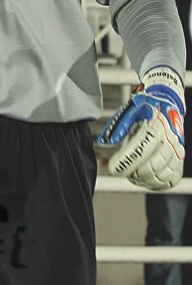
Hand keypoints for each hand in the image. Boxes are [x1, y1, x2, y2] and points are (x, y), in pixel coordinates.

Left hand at [97, 66, 184, 189]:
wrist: (167, 102)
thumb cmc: (144, 107)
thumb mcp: (128, 111)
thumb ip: (117, 127)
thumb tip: (104, 143)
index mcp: (156, 126)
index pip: (141, 150)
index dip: (126, 162)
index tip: (112, 168)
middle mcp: (170, 140)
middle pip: (152, 167)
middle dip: (133, 172)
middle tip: (120, 170)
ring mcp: (177, 150)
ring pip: (162, 175)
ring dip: (144, 179)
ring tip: (130, 175)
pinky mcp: (180, 158)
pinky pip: (172, 177)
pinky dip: (158, 183)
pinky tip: (145, 180)